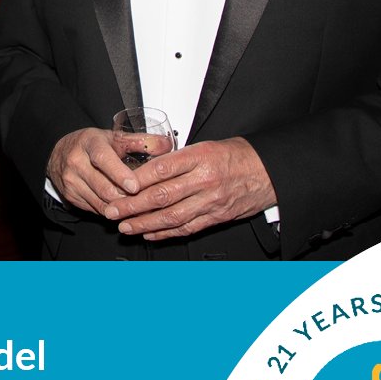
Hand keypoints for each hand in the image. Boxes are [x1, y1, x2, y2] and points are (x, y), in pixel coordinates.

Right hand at [47, 128, 138, 213]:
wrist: (60, 154)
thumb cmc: (92, 145)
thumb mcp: (113, 137)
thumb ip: (140, 141)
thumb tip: (166, 145)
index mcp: (89, 142)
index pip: (103, 159)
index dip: (120, 174)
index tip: (135, 186)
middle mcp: (76, 161)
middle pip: (103, 187)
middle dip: (126, 197)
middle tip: (144, 200)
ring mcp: (71, 181)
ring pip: (100, 202)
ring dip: (121, 207)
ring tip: (137, 206)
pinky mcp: (70, 196)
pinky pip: (95, 209)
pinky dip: (111, 211)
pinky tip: (122, 208)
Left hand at [103, 137, 275, 239]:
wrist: (267, 171)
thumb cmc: (236, 155)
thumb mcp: (206, 145)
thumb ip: (177, 158)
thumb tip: (146, 169)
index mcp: (200, 157)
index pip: (162, 169)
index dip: (137, 180)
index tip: (118, 185)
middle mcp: (204, 180)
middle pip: (161, 195)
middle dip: (132, 205)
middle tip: (112, 210)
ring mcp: (211, 201)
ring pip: (171, 216)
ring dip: (144, 224)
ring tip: (125, 226)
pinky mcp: (216, 217)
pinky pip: (187, 228)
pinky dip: (165, 233)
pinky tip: (149, 234)